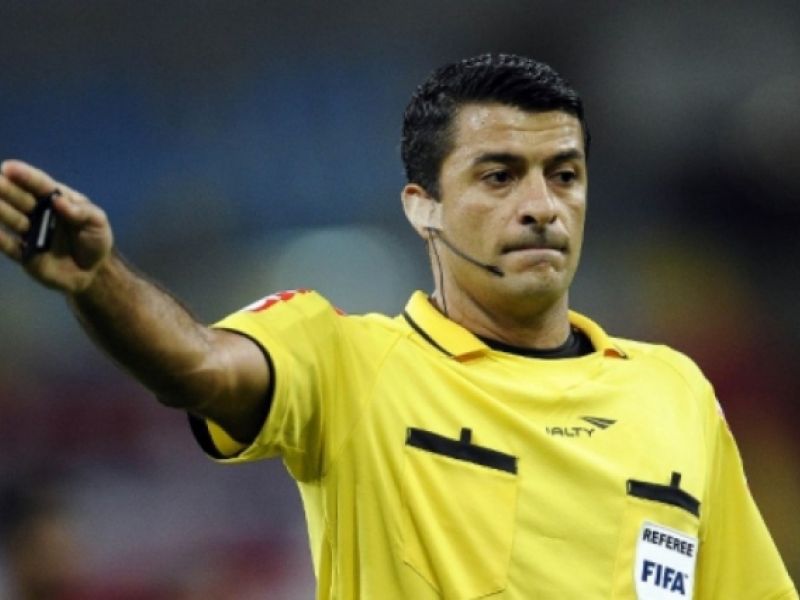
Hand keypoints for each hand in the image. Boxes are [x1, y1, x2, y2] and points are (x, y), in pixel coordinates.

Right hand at [0, 160, 113, 293]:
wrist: (94, 271)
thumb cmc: (95, 240)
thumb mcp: (97, 223)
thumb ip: (83, 212)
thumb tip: (59, 201)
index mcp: (56, 199)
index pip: (40, 185)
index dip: (25, 176)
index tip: (8, 167)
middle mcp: (38, 212)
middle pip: (20, 198)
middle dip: (6, 189)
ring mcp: (29, 232)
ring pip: (11, 218)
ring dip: (1, 210)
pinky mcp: (24, 254)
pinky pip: (9, 246)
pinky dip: (0, 239)